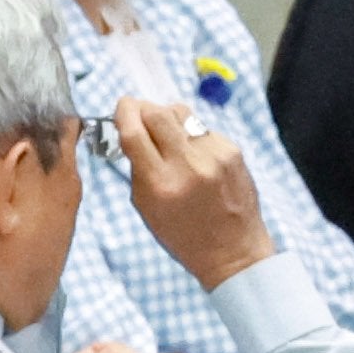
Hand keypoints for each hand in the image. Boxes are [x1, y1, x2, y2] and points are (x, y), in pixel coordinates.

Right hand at [118, 96, 275, 290]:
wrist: (231, 248)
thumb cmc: (182, 235)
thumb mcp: (147, 209)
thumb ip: (139, 171)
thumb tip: (134, 134)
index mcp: (159, 185)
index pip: (135, 134)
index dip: (125, 113)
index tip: (121, 105)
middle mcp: (188, 165)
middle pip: (159, 114)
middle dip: (144, 107)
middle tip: (137, 111)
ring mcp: (214, 154)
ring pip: (182, 115)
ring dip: (166, 116)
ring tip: (164, 131)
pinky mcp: (232, 149)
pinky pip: (202, 128)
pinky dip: (190, 134)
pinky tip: (192, 153)